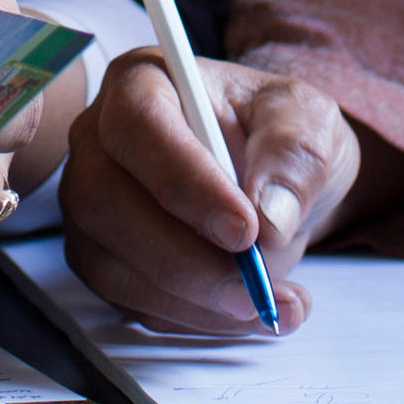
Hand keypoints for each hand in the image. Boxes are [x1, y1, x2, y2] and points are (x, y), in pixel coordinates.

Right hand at [58, 50, 360, 336]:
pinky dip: (196, 320)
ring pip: (113, 265)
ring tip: (273, 302)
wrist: (275, 177)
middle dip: (186, 259)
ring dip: (196, 301)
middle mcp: (99, 142)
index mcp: (142, 83)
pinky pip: (133, 304)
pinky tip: (251, 311)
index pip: (138, 126)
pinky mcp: (106, 260)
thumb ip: (295, 156)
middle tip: (256, 285)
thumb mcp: (309, 123)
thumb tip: (268, 217)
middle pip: (106, 202)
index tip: (245, 230)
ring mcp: (94, 206)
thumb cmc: (279, 134)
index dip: (185, 182)